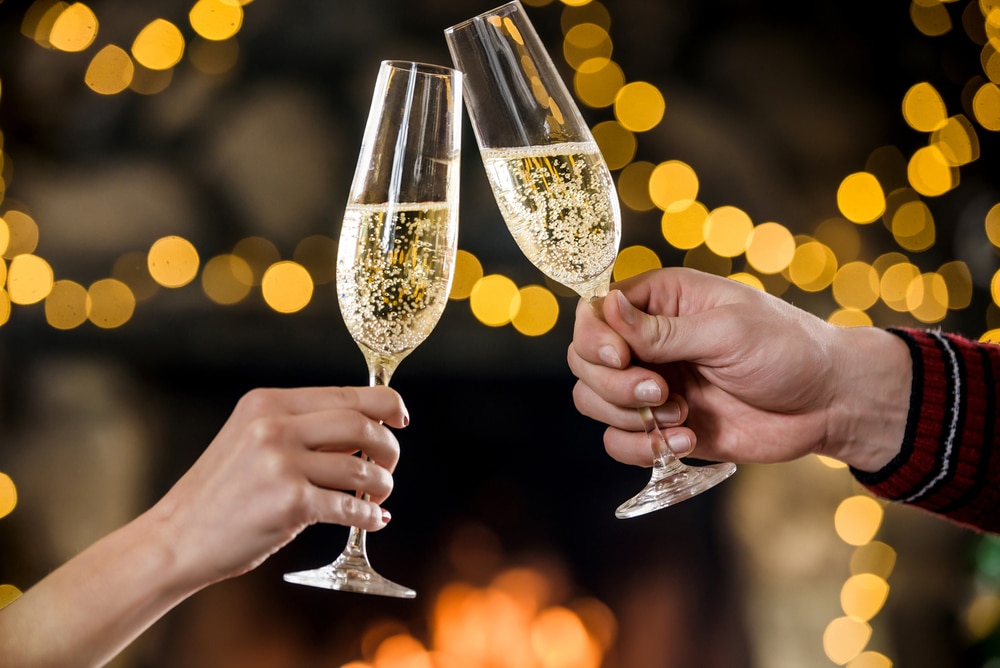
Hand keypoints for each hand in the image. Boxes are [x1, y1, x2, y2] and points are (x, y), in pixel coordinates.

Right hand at [149, 385, 407, 584]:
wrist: (176, 539)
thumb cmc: (221, 495)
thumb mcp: (253, 442)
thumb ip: (303, 431)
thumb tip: (366, 435)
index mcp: (267, 403)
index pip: (346, 394)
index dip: (386, 404)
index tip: (402, 418)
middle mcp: (274, 426)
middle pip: (362, 425)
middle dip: (389, 447)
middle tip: (389, 466)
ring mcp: (281, 464)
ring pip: (361, 468)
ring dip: (381, 485)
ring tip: (378, 497)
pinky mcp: (289, 504)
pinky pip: (349, 506)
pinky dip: (369, 516)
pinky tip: (372, 520)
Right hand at [567, 268, 908, 471]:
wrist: (828, 404)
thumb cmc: (787, 350)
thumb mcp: (727, 331)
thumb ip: (662, 329)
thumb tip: (607, 305)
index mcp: (660, 301)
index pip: (594, 312)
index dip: (594, 337)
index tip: (621, 357)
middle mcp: (647, 341)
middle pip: (584, 361)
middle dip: (614, 384)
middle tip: (661, 392)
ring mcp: (651, 385)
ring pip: (592, 401)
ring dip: (628, 417)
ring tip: (680, 418)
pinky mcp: (661, 426)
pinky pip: (618, 441)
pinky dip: (640, 447)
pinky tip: (683, 443)